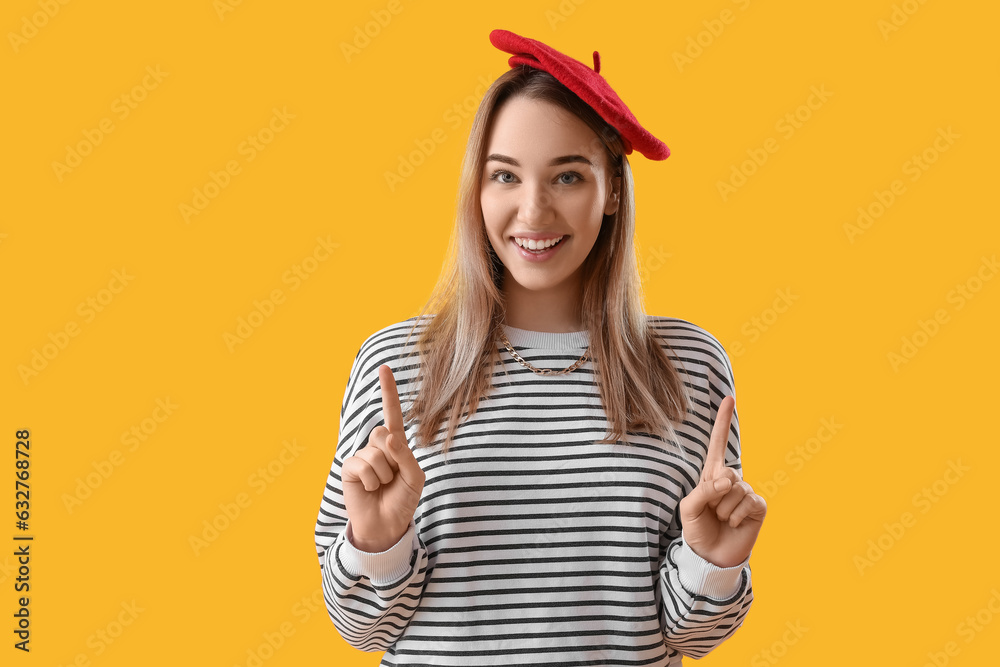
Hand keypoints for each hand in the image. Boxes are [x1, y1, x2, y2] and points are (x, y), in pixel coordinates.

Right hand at [341, 364, 425, 552]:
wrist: (386, 526)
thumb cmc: (403, 500)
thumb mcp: (415, 478)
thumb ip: (406, 456)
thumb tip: (388, 436)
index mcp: (396, 445)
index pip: (393, 414)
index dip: (388, 391)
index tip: (384, 368)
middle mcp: (377, 447)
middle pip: (384, 434)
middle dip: (393, 458)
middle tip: (393, 477)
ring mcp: (362, 456)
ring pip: (375, 453)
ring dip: (384, 474)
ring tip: (383, 486)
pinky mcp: (349, 468)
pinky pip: (362, 465)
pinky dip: (371, 480)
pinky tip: (370, 489)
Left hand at [678, 396, 766, 567]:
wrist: (711, 555)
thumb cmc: (698, 530)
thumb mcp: (689, 509)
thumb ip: (703, 491)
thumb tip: (727, 481)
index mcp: (712, 475)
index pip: (718, 443)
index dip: (723, 421)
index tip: (729, 397)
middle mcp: (731, 479)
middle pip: (726, 472)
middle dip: (714, 496)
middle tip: (712, 511)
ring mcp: (746, 491)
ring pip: (736, 490)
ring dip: (723, 510)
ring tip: (722, 519)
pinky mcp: (758, 505)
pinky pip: (748, 502)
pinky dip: (735, 516)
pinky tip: (734, 524)